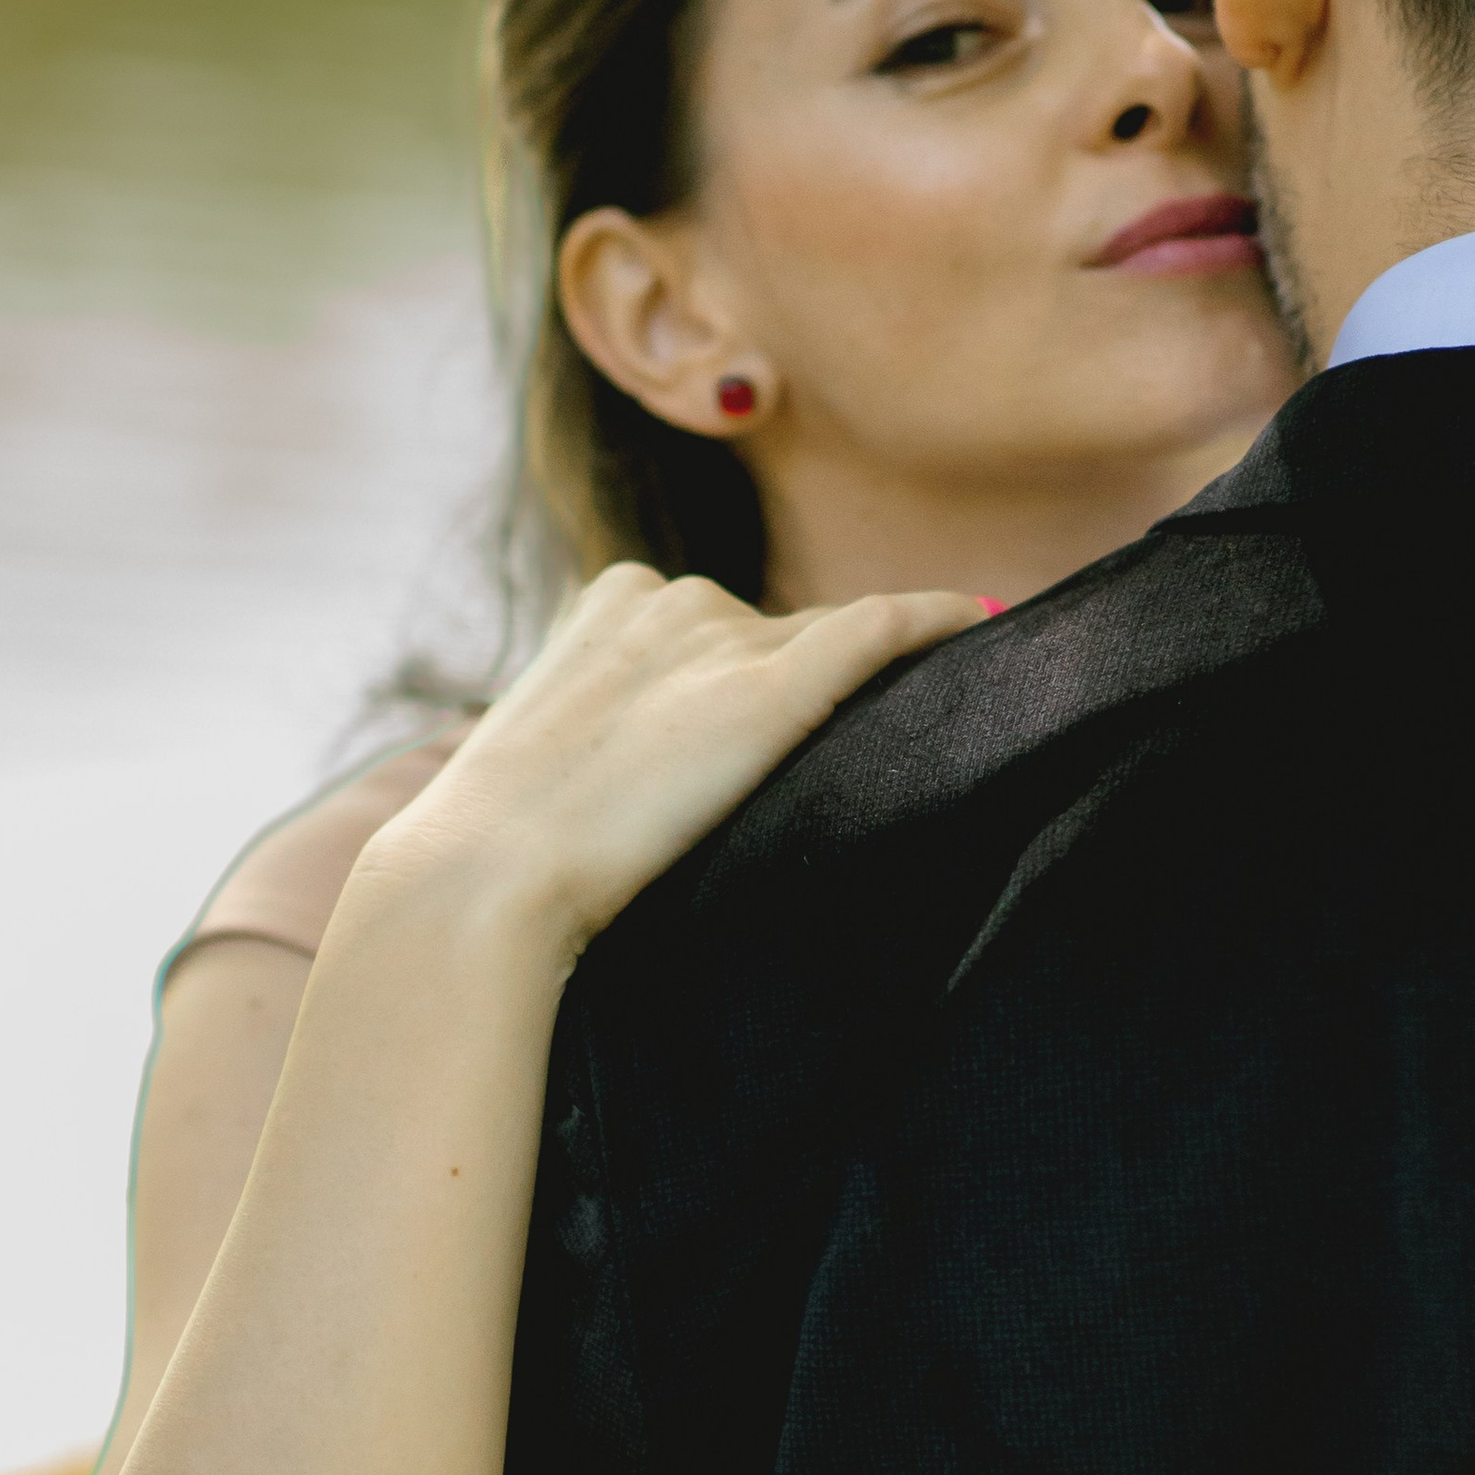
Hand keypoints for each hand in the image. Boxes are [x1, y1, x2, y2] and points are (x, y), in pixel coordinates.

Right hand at [349, 566, 986, 966]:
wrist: (489, 876)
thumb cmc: (510, 854)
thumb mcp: (565, 764)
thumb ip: (636, 733)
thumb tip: (700, 757)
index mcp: (610, 603)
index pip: (725, 630)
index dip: (758, 683)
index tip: (783, 738)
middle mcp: (673, 598)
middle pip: (782, 634)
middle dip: (811, 690)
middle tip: (847, 765)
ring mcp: (722, 638)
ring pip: (833, 644)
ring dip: (869, 688)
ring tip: (919, 724)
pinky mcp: (768, 686)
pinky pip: (882, 629)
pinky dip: (939, 621)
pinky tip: (986, 623)